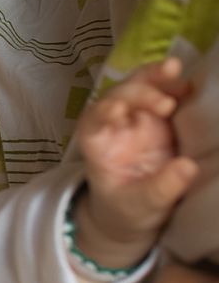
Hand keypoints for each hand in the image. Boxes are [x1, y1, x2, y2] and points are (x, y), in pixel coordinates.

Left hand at [75, 58, 197, 267]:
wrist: (133, 212)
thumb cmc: (127, 209)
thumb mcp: (142, 205)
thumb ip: (162, 188)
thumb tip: (188, 166)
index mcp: (97, 145)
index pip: (92, 122)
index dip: (102, 112)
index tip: (118, 109)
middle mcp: (113, 126)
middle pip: (117, 98)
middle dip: (136, 92)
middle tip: (164, 102)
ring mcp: (136, 119)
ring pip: (139, 89)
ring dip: (154, 77)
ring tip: (175, 70)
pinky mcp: (158, 120)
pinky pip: (164, 96)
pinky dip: (174, 87)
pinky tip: (191, 84)